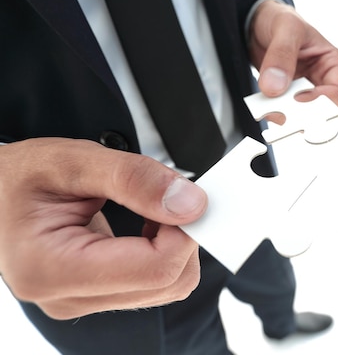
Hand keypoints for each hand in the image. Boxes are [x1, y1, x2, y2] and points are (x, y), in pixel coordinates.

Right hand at [0, 138, 206, 318]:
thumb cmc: (22, 176)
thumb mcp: (73, 160)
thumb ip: (134, 178)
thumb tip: (191, 204)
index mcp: (52, 269)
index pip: (155, 269)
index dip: (185, 231)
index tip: (184, 196)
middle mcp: (67, 298)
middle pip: (169, 283)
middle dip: (184, 237)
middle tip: (170, 197)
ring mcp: (83, 302)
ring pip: (168, 286)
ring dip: (175, 243)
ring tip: (150, 207)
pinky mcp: (96, 296)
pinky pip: (154, 282)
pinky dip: (165, 249)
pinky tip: (147, 223)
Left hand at [248, 0, 337, 105]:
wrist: (256, 23)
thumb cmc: (279, 17)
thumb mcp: (285, 27)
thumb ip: (282, 54)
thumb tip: (276, 85)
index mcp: (333, 62)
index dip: (322, 102)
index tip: (298, 100)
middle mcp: (322, 80)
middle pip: (323, 110)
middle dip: (304, 114)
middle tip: (283, 113)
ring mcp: (303, 91)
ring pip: (303, 115)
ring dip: (287, 116)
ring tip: (270, 109)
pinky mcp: (286, 97)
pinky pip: (284, 113)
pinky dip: (274, 113)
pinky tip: (263, 107)